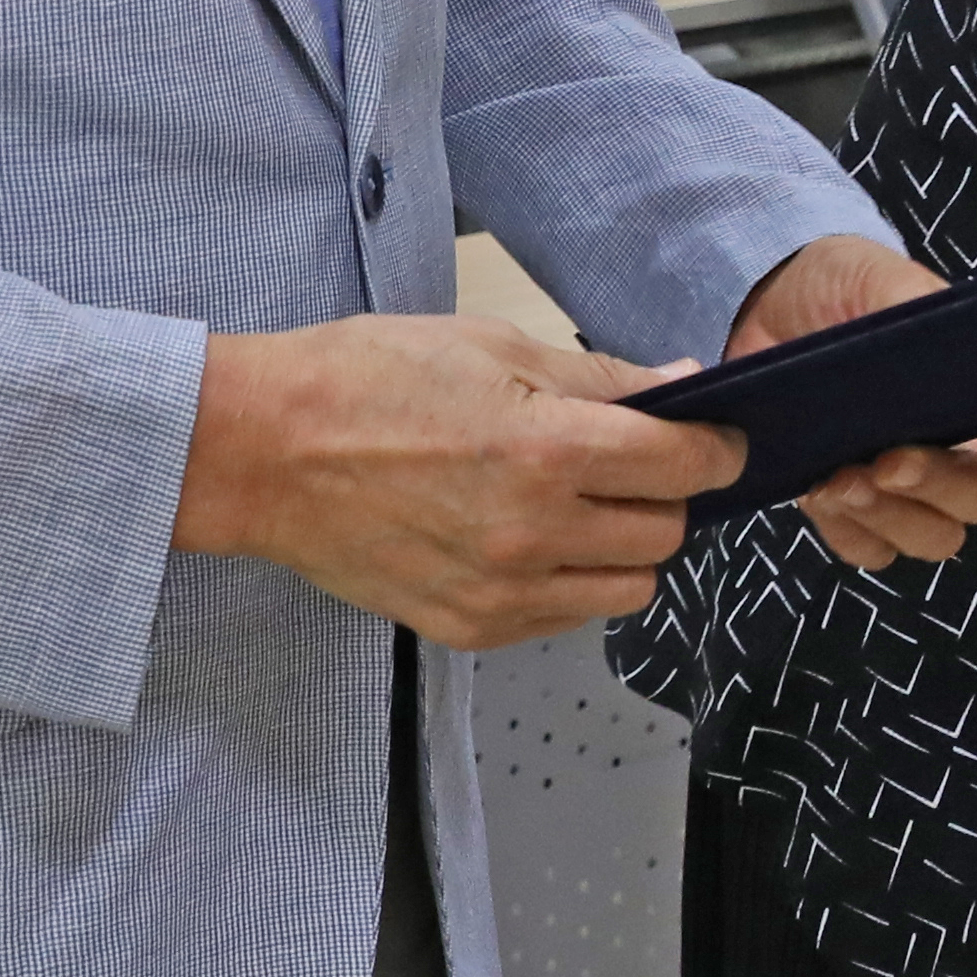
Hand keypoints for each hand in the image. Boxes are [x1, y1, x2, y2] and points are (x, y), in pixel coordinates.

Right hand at [178, 311, 742, 645]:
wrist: (262, 452)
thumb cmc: (367, 379)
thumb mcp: (495, 349)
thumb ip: (602, 380)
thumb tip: (683, 389)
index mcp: (550, 449)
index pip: (688, 466)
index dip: (714, 448)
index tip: (713, 439)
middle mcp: (536, 532)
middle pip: (666, 532)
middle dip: (663, 494)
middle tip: (628, 463)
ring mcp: (503, 590)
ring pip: (628, 587)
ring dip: (623, 547)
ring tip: (576, 506)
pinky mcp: (471, 627)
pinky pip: (566, 615)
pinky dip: (569, 581)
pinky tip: (527, 538)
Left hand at [728, 232, 976, 572]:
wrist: (767, 307)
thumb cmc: (842, 286)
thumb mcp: (879, 278)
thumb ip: (916, 305)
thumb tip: (954, 349)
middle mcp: (962, 452)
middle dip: (937, 486)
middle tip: (887, 460)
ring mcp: (909, 488)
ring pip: (933, 538)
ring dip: (890, 519)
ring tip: (838, 480)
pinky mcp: (854, 508)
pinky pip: (869, 551)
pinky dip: (848, 532)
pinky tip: (818, 493)